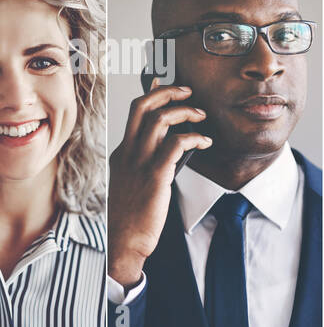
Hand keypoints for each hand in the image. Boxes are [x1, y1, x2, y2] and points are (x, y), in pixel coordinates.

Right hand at [108, 80, 210, 286]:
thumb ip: (140, 166)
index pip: (134, 113)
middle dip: (168, 92)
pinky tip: (205, 142)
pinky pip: (176, 145)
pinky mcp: (155, 177)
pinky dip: (194, 137)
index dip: (152, 94)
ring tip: (200, 116)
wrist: (121, 241)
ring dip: (185, 111)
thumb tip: (162, 154)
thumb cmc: (127, 219)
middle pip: (142, 106)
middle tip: (187, 92)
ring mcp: (139, 164)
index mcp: (121, 154)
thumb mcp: (127, 185)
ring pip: (160, 120)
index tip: (165, 85)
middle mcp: (127, 153)